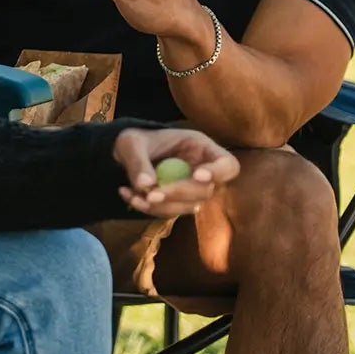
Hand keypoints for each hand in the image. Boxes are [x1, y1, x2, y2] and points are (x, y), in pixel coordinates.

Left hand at [113, 128, 239, 216]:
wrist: (127, 154)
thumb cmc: (135, 141)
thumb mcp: (131, 143)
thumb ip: (138, 161)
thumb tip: (145, 185)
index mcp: (200, 147)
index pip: (227, 164)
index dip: (218, 172)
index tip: (197, 175)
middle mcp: (202, 170)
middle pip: (206, 191)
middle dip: (178, 193)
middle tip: (151, 194)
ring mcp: (192, 190)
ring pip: (189, 206)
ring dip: (161, 206)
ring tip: (133, 195)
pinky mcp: (179, 203)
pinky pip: (171, 212)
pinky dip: (150, 209)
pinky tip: (129, 196)